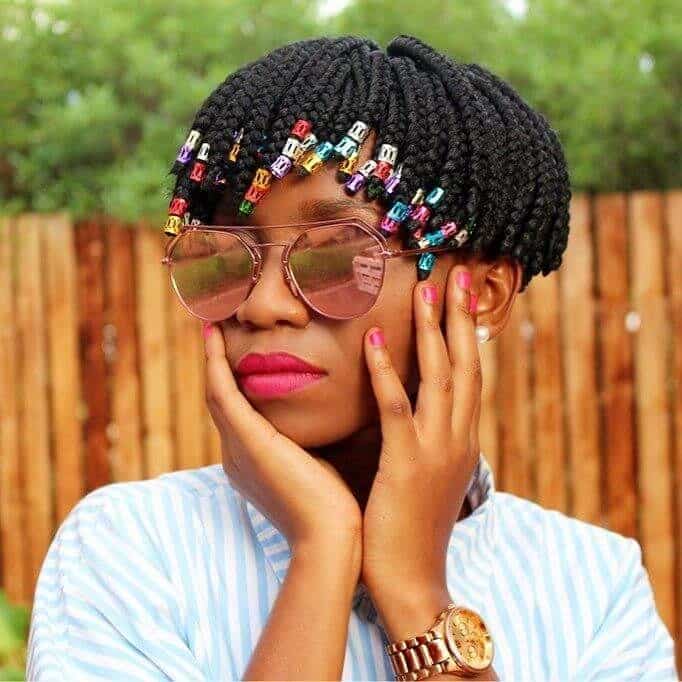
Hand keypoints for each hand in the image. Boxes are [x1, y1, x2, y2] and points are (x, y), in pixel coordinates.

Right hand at [203, 323, 362, 551]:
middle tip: (215, 325)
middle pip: (222, 398)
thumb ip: (319, 437)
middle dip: (217, 363)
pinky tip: (214, 335)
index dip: (235, 379)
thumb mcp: (324, 462)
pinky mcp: (246, 442)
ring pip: (217, 391)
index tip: (238, 350)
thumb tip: (339, 409)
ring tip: (211, 321)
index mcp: (254, 462)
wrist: (336, 541)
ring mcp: (237, 449)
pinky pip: (223, 393)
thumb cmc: (340, 507)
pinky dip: (215, 363)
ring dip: (212, 356)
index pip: (240, 411)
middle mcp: (237, 454)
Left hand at [360, 265, 481, 613]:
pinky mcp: (407, 464)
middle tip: (458, 273)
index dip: (467, 335)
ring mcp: (437, 449)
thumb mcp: (431, 475)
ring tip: (427, 288)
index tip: (462, 299)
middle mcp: (459, 437)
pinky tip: (376, 340)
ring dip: (434, 330)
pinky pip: (398, 408)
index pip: (469, 376)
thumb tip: (414, 409)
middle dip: (461, 317)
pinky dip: (388, 372)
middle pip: (465, 365)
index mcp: (463, 439)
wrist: (413, 580)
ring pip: (441, 377)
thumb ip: (428, 438)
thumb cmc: (412, 527)